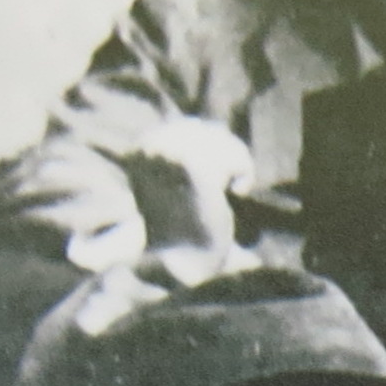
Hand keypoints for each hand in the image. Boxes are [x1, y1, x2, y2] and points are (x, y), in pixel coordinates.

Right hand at [124, 116, 253, 255]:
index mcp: (141, 147)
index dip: (214, 150)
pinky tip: (236, 192)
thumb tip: (212, 128)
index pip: (191, 127)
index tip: (215, 179)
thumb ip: (186, 150)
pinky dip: (244, 173)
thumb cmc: (185, 222)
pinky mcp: (197, 168)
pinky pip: (235, 155)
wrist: (181, 258)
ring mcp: (172, 155)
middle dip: (227, 156)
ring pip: (223, 141)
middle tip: (228, 184)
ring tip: (232, 187)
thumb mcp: (176, 179)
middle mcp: (151, 147)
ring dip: (236, 164)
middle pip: (208, 131)